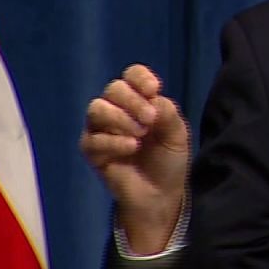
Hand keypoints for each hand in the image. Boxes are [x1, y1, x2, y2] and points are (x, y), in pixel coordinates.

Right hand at [80, 64, 189, 254]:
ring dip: (119, 118)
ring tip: (140, 134)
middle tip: (150, 120)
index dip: (140, 77)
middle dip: (132, 101)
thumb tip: (153, 97)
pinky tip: (131, 148)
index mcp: (139, 100)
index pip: (131, 75)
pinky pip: (92, 139)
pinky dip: (113, 141)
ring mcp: (101, 129)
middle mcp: (117, 109)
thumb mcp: (177, 133)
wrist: (160, 193)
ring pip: (97, 109)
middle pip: (113, 89)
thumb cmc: (168, 159)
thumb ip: (167, 112)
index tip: (154, 89)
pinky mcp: (91, 151)